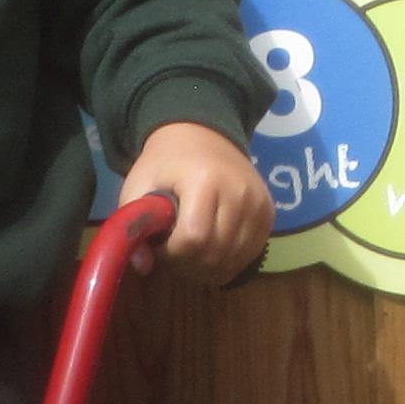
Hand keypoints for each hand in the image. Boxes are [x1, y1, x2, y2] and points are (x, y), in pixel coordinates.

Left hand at [119, 120, 272, 283]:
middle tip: (173, 249)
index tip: (159, 243)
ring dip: (206, 267)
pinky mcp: (269, 214)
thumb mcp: (138, 186)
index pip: (193, 239)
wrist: (203, 136)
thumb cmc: (167, 164)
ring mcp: (259, 205)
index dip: (171, 252)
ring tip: (190, 248)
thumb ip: (134, 224)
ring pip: (232, 261)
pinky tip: (210, 247)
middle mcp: (239, 193)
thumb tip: (142, 266)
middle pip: (214, 255)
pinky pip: (247, 255)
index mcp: (205, 181)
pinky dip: (226, 261)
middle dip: (186, 263)